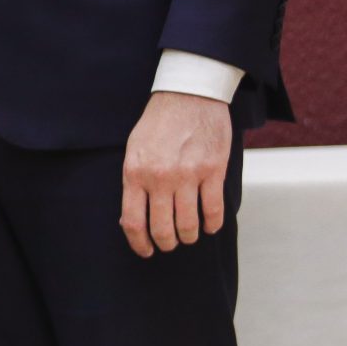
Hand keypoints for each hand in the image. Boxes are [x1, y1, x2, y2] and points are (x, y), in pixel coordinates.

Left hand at [120, 90, 232, 256]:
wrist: (188, 94)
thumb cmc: (158, 122)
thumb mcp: (134, 149)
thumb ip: (134, 181)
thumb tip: (134, 217)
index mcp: (135, 172)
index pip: (133, 221)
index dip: (139, 243)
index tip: (145, 251)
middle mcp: (160, 177)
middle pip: (162, 229)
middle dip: (166, 243)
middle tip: (169, 243)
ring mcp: (189, 176)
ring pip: (189, 225)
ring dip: (189, 236)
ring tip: (188, 234)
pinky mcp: (213, 172)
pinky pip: (213, 211)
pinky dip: (212, 225)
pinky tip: (209, 226)